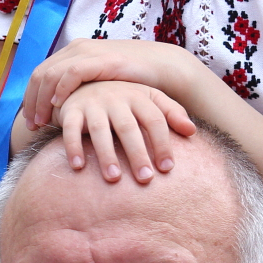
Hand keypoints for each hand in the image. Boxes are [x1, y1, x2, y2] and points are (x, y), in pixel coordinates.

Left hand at [23, 39, 201, 129]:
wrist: (161, 66)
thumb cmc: (131, 79)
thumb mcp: (99, 81)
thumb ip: (81, 88)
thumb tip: (61, 109)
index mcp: (74, 52)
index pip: (41, 73)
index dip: (31, 98)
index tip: (31, 122)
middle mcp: (77, 48)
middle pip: (40, 74)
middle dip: (32, 102)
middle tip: (32, 126)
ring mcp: (89, 52)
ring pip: (51, 74)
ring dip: (42, 100)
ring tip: (41, 121)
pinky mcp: (102, 59)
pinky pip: (73, 73)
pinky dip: (61, 89)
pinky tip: (58, 105)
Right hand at [55, 80, 196, 182]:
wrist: (84, 82)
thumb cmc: (124, 99)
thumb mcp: (149, 99)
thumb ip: (171, 113)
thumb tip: (193, 131)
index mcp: (138, 96)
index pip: (155, 120)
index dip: (162, 143)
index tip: (167, 168)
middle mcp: (116, 97)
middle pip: (129, 127)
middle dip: (137, 154)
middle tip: (145, 180)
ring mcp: (92, 103)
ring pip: (99, 130)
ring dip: (106, 154)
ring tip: (114, 179)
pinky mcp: (71, 110)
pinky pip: (70, 128)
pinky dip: (72, 147)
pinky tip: (79, 167)